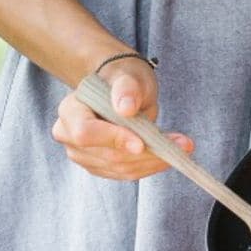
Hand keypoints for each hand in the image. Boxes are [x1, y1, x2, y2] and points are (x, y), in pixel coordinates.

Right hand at [52, 58, 193, 180]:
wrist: (122, 90)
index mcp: (71, 110)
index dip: (113, 140)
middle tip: (181, 145)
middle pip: (107, 155)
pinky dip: (150, 166)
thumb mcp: (128, 76)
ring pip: (120, 168)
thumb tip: (126, 108)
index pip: (85, 133)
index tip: (141, 143)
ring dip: (153, 162)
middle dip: (146, 154)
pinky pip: (126, 173)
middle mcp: (69, 136)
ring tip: (182, 148)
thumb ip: (126, 89)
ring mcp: (83, 155)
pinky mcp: (99, 166)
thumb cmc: (123, 80)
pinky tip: (167, 155)